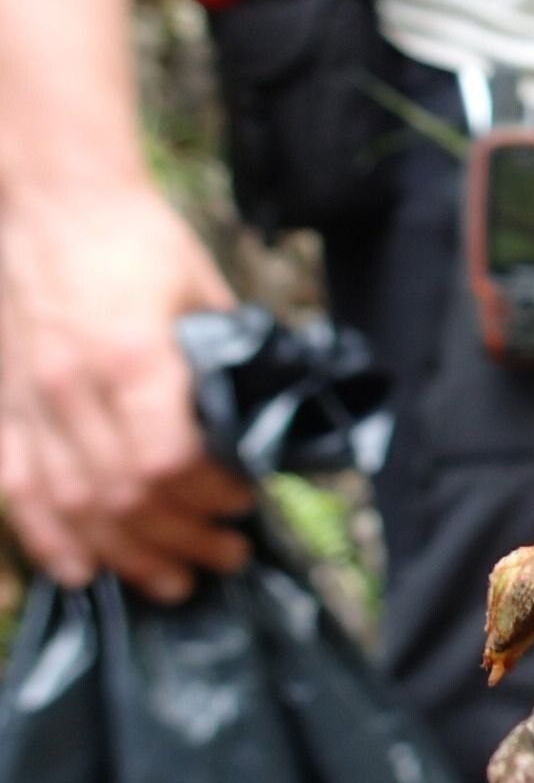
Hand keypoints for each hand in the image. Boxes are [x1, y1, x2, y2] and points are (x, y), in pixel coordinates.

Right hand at [0, 184, 251, 601]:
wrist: (55, 201)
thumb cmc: (138, 242)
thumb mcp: (204, 295)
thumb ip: (223, 364)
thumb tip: (258, 422)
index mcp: (132, 359)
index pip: (168, 461)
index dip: (209, 495)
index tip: (244, 501)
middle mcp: (73, 389)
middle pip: (124, 496)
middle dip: (182, 537)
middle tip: (226, 555)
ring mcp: (30, 401)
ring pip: (74, 505)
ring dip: (128, 553)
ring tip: (174, 581)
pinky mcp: (2, 406)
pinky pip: (17, 488)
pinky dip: (48, 538)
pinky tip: (82, 572)